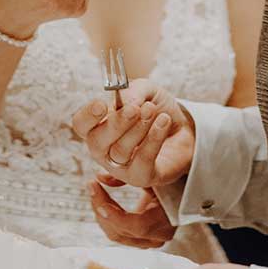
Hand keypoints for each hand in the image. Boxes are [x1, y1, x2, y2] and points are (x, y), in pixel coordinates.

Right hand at [69, 79, 194, 188]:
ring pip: (120, 151)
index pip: (81, 124)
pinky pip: (142, 162)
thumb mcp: (146, 91)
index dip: (88, 115)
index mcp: (98, 127)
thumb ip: (133, 92)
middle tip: (135, 109)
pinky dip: (153, 140)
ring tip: (153, 111)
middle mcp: (105, 150)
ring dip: (138, 129)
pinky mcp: (142, 177)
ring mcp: (121, 167)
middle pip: (97, 142)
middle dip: (116, 124)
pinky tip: (163, 122)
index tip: (102, 104)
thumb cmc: (158, 110)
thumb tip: (125, 103)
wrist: (186, 128)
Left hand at [86, 173, 175, 248]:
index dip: (114, 215)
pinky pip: (119, 234)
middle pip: (120, 232)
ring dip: (102, 214)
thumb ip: (128, 176)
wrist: (183, 190)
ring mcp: (150, 240)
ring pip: (116, 234)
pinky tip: (102, 202)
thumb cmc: (170, 179)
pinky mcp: (142, 239)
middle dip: (101, 209)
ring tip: (95, 192)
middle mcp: (159, 236)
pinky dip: (108, 218)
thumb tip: (100, 177)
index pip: (135, 226)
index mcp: (166, 220)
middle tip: (92, 187)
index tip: (98, 197)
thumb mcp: (152, 175)